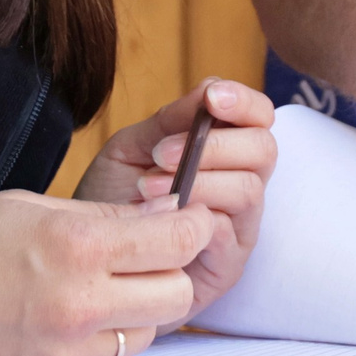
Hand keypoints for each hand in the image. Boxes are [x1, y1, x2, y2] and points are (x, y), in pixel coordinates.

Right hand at [0, 190, 214, 355]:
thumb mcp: (31, 207)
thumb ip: (101, 217)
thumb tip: (162, 215)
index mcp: (79, 245)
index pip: (178, 238)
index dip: (193, 224)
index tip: (188, 218)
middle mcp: (82, 303)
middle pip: (177, 293)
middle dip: (171, 271)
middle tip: (148, 257)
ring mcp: (68, 351)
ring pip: (145, 332)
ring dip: (135, 311)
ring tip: (96, 290)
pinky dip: (93, 341)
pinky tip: (59, 321)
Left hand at [74, 78, 276, 317]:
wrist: (91, 255)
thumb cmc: (113, 199)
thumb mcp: (131, 150)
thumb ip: (169, 121)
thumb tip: (209, 91)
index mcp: (224, 149)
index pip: (259, 116)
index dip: (243, 102)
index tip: (211, 98)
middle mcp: (242, 183)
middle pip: (264, 149)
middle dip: (215, 144)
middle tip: (162, 154)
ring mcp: (239, 226)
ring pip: (248, 189)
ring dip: (199, 180)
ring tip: (147, 187)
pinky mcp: (228, 264)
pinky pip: (227, 233)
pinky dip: (192, 218)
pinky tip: (157, 216)